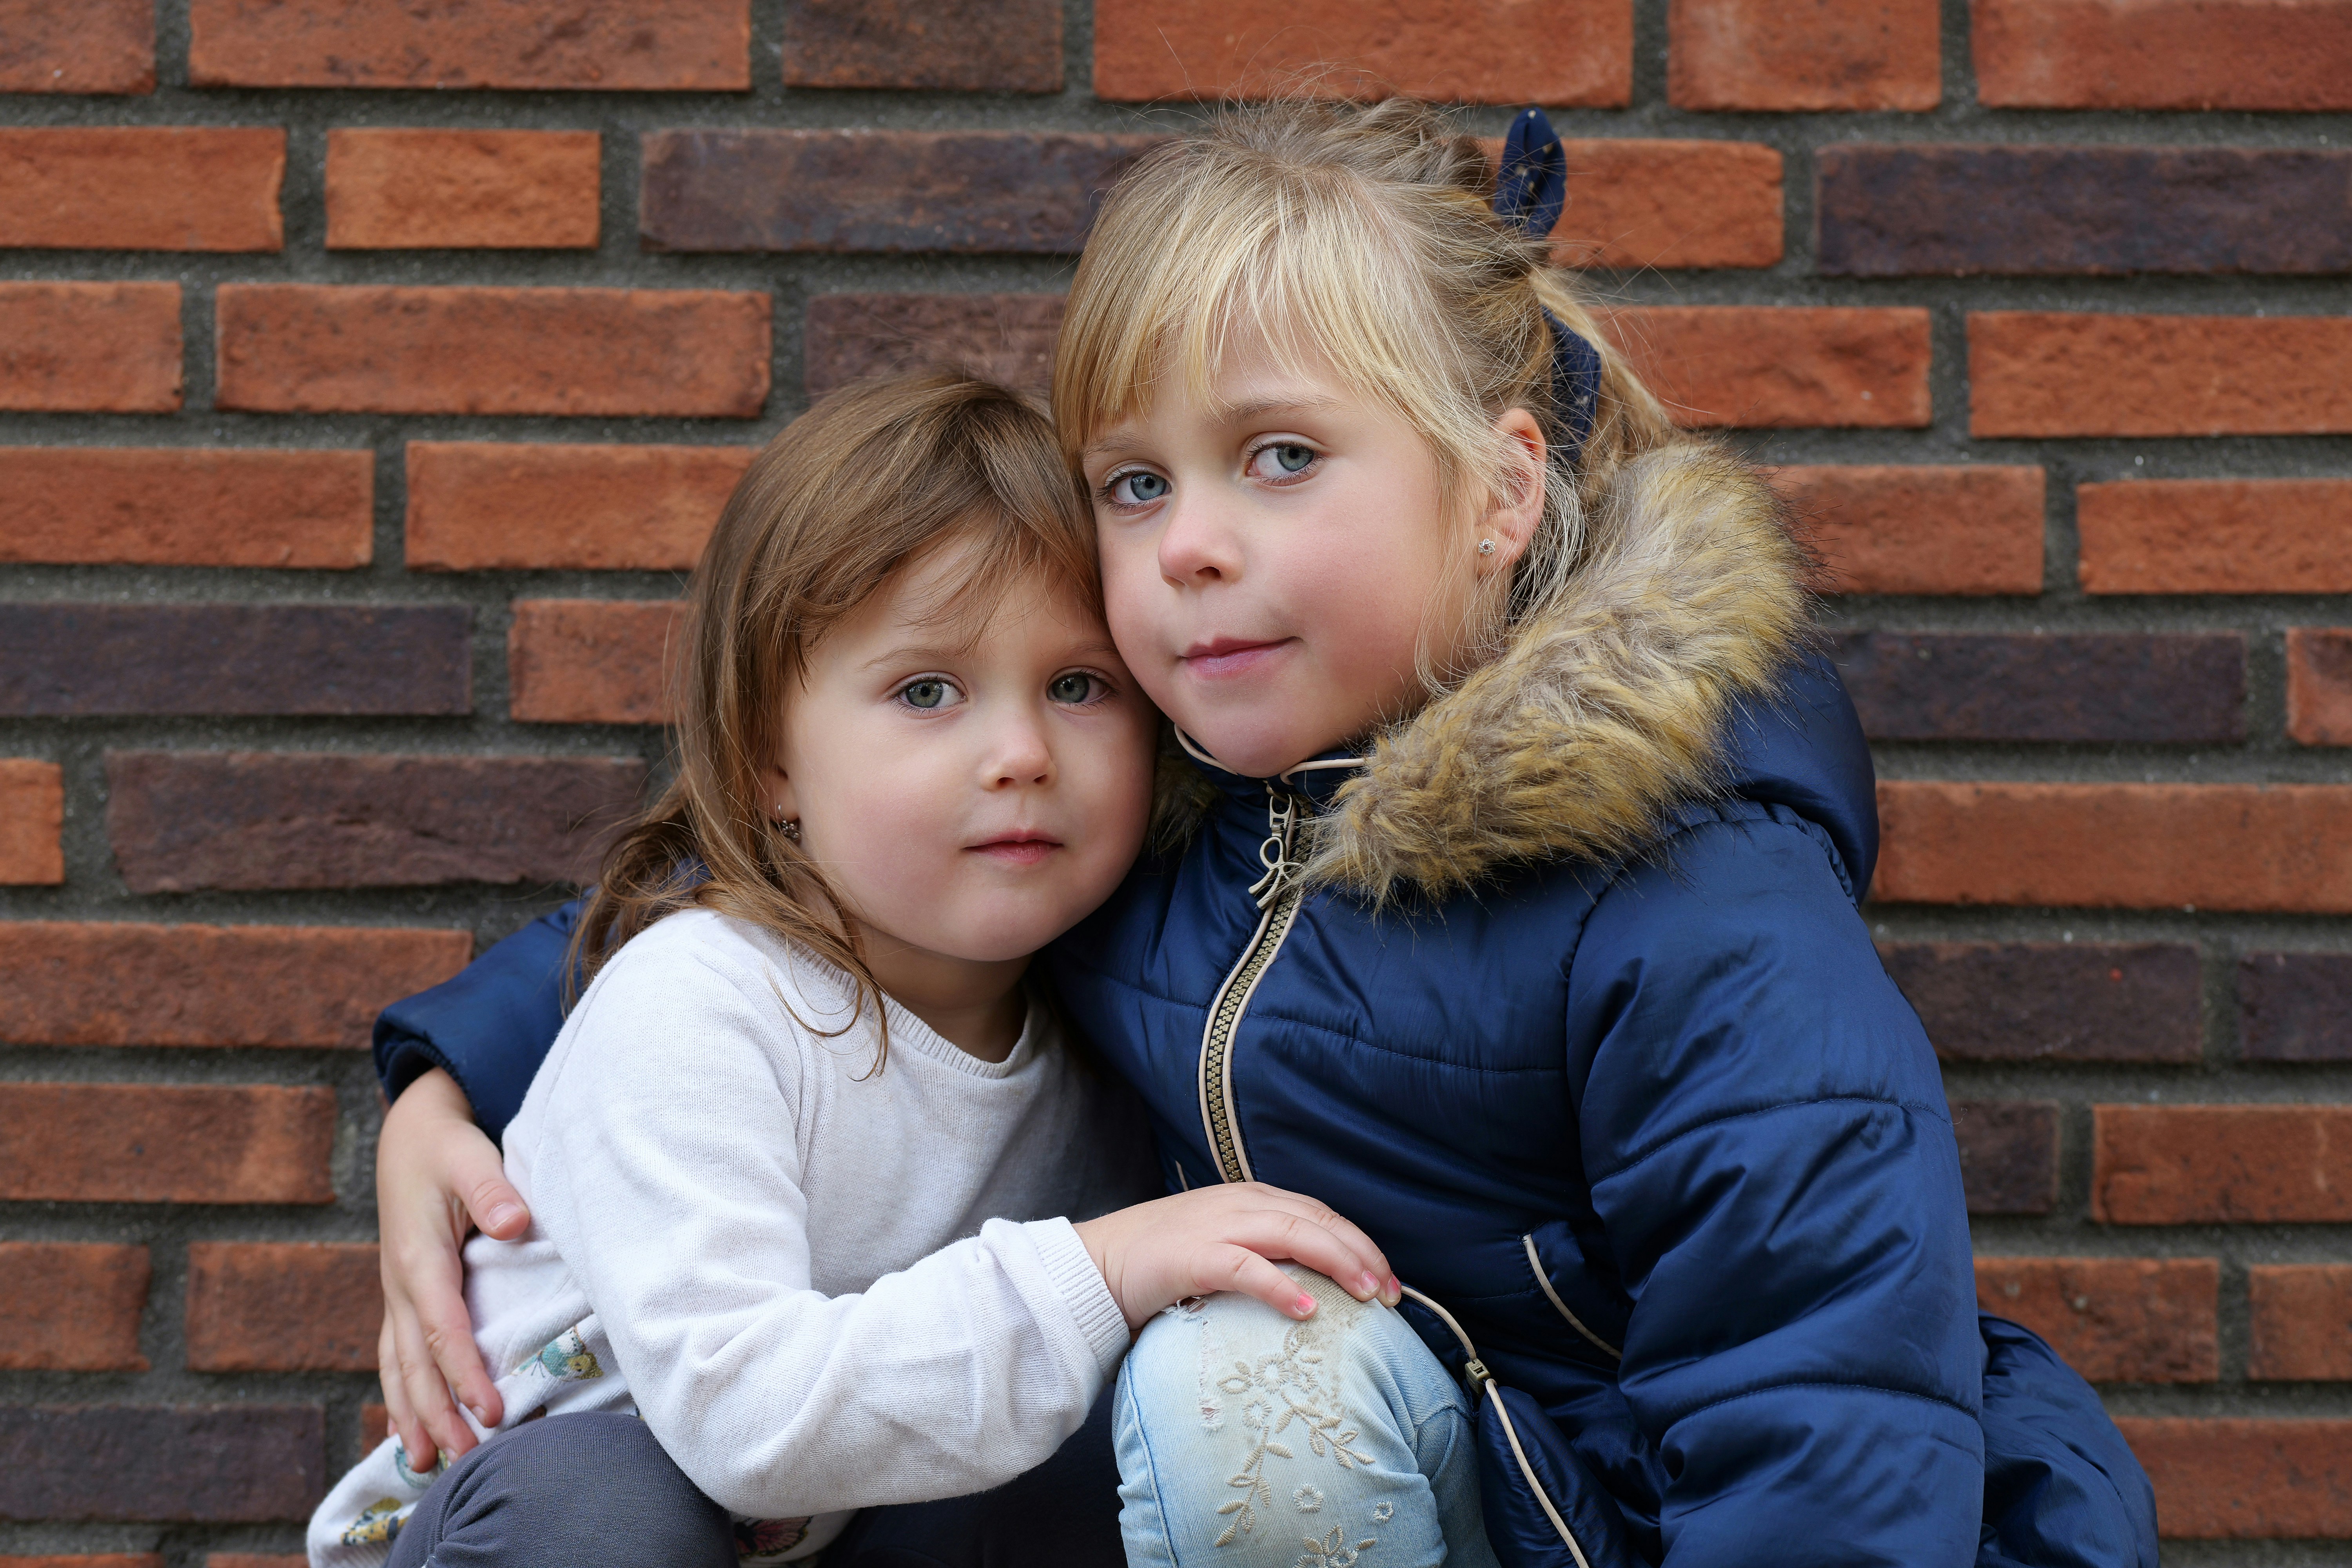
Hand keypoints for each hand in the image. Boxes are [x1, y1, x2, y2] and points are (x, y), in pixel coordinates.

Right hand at [375, 1068, 529, 1469]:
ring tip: (427, 1465)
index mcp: (418, 1259)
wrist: (411, 1135)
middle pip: (416, 1362)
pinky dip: (403, 1394)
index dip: (465, 1373)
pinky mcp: (402, 1296)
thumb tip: (514, 1224)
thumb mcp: (470, 1156)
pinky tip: (411, 1428)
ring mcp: (396, 1294)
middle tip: (465, 1460)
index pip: (443, 1329)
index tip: (492, 1411)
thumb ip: (493, 1189)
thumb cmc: (446, 1147)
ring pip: (398, 1367)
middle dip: (437, 1414)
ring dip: (413, 1415)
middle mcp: (400, 1285)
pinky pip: (397, 1355)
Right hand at [1073, 1182, 1399, 1333]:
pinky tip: (1307, 1309)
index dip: (1360, 1243)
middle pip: (1317, 1221)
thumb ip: (1263, 1251)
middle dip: (1361, 1254)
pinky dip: (1281, 1286)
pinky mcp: (1193, 1256)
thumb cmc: (1162, 1262)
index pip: (1320, 1214)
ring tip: (1367, 1295)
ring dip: (1337, 1263)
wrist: (1097, 1263)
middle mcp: (1241, 1204)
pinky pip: (1246, 1268)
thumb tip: (1314, 1284)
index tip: (1390, 1281)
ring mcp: (1217, 1226)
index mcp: (1251, 1199)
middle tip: (1393, 1294)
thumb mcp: (1223, 1246)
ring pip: (1293, 1234)